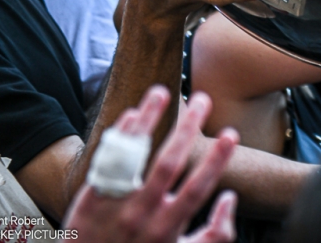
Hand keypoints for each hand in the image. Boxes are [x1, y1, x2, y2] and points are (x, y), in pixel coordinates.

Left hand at [63, 86, 238, 242]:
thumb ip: (215, 236)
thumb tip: (230, 198)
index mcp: (167, 229)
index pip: (197, 188)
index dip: (216, 160)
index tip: (231, 134)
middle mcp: (141, 215)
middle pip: (168, 163)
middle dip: (188, 128)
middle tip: (204, 99)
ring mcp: (113, 206)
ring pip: (134, 156)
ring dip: (148, 120)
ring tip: (162, 91)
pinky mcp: (89, 201)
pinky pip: (105, 162)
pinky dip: (119, 137)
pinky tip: (132, 114)